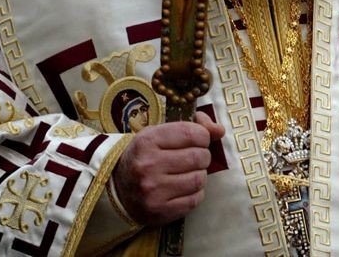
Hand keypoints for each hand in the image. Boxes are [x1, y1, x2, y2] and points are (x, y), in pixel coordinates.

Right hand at [112, 111, 224, 225]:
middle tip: (195, 157)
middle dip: (203, 155)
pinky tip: (185, 187)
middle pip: (198, 157)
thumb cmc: (145, 155)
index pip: (191, 133)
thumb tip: (220, 130)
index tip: (199, 139)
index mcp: (148, 140)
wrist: (118, 187)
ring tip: (190, 172)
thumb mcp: (160, 133)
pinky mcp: (160, 211)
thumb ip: (192, 127)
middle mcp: (149, 165)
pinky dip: (196, 192)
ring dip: (200, 174)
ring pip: (199, 179)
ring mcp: (154, 191)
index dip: (203, 135)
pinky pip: (194, 200)